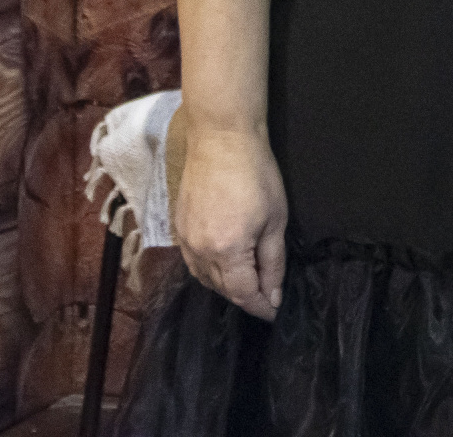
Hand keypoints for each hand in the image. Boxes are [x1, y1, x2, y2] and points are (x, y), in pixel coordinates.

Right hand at [175, 122, 287, 320]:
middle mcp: (200, 252)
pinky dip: (209, 270)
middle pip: (222, 289)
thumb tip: (273, 295)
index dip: (260, 306)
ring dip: (226, 285)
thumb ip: (273, 262)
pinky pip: (193, 262)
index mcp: (227, 251)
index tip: (274, 312)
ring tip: (248, 281)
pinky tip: (225, 264)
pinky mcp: (178, 228)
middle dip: (244, 296)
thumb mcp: (275, 220)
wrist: (221, 140)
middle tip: (266, 295)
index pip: (242, 294)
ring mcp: (184, 240)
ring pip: (204, 278)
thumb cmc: (256, 175)